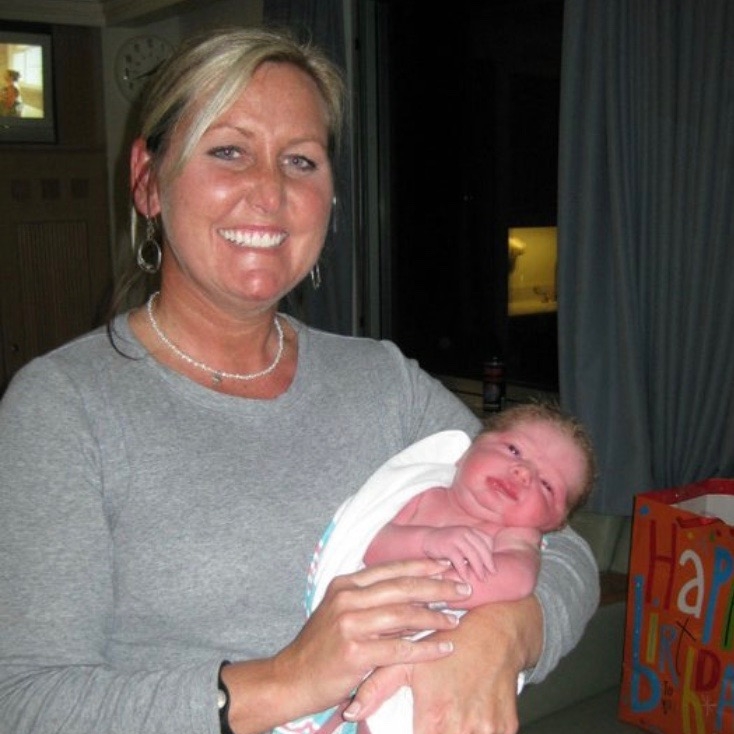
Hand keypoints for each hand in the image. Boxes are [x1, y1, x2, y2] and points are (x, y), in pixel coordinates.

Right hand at [238, 559, 471, 725]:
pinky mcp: (355, 652)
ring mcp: (349, 624)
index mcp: (344, 584)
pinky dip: (427, 647)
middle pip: (402, 587)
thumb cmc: (320, 646)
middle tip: (463, 589)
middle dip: (437, 587)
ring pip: (404, 614)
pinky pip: (401, 648)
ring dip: (435, 616)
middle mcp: (347, 598)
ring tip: (457, 618)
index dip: (422, 566)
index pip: (391, 569)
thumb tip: (413, 595)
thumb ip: (371, 600)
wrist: (290, 678)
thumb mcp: (341, 612)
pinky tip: (445, 647)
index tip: (447, 566)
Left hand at [345, 596, 542, 733]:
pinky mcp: (507, 727)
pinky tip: (471, 717)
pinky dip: (481, 731)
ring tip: (451, 717)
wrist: (498, 632)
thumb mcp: (411, 661)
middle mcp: (462, 727)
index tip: (413, 729)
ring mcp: (488, 729)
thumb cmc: (452, 644)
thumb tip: (352, 711)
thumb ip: (377, 687)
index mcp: (435, 716)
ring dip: (457, 733)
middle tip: (430, 721)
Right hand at [423, 527, 495, 581]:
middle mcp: (465, 532)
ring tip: (481, 578)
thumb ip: (474, 547)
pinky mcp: (447, 546)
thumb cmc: (447, 544)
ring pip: (473, 554)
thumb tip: (489, 562)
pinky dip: (464, 570)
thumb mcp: (463, 541)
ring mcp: (456, 538)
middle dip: (488, 563)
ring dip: (479, 568)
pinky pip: (459, 560)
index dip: (491, 554)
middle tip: (491, 574)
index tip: (492, 566)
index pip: (488, 541)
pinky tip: (466, 577)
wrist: (427, 539)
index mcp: (471, 530)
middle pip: (482, 548)